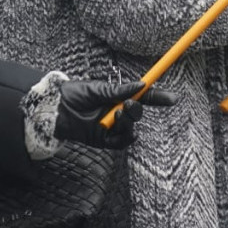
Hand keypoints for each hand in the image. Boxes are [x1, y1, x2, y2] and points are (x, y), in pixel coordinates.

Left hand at [54, 80, 176, 149]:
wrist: (54, 110)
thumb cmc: (74, 95)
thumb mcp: (99, 88)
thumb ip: (120, 90)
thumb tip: (142, 85)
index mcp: (117, 96)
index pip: (142, 97)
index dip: (158, 97)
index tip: (174, 98)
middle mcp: (116, 111)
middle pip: (138, 113)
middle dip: (137, 110)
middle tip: (128, 105)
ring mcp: (111, 127)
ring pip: (130, 128)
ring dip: (127, 123)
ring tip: (114, 116)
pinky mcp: (103, 140)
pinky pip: (120, 143)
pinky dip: (122, 138)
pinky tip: (116, 132)